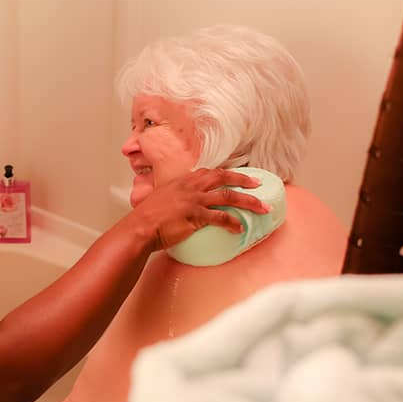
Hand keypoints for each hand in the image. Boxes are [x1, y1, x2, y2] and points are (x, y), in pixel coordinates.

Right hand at [131, 168, 268, 250]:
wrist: (140, 227)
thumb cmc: (148, 217)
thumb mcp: (163, 197)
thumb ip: (177, 196)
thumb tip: (185, 203)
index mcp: (184, 181)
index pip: (211, 172)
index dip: (228, 174)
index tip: (241, 178)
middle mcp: (191, 187)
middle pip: (224, 179)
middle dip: (244, 182)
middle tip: (259, 186)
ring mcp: (194, 201)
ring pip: (228, 197)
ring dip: (248, 202)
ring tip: (262, 208)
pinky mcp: (196, 216)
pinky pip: (221, 218)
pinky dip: (233, 222)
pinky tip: (240, 228)